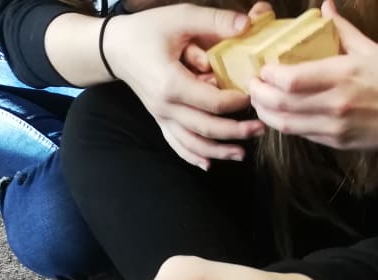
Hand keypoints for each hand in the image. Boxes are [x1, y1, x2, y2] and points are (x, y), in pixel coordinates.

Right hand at [103, 5, 267, 168]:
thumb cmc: (147, 30)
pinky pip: (176, 144)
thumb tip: (248, 24)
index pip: (212, 102)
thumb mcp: (182, 17)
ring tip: (242, 153)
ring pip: (192, 143)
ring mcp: (160, 117)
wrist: (116, 48)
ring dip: (218, 151)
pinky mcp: (159, 120)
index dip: (237, 101)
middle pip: (206, 128)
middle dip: (236, 131)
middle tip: (261, 127)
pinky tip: (208, 165)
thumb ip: (215, 21)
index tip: (254, 94)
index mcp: (171, 84)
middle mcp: (165, 107)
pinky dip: (192, 156)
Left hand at [244, 0, 377, 149]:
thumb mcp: (371, 49)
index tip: (262, 67)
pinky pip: (302, 134)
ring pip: (286, 125)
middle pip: (280, 105)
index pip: (290, 80)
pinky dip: (285, 124)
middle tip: (252, 85)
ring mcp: (335, 127)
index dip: (268, 76)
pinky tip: (281, 113)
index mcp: (343, 75)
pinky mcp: (337, 142)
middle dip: (258, 95)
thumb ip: (342, 30)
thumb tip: (324, 7)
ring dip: (266, 113)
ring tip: (260, 100)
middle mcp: (335, 104)